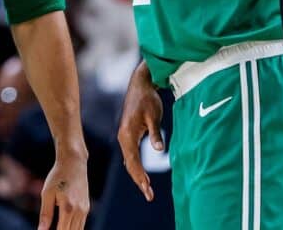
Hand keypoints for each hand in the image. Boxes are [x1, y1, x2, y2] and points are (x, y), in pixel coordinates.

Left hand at [37, 148, 88, 229]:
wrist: (73, 163)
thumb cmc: (57, 177)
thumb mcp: (47, 193)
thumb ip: (45, 214)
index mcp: (68, 208)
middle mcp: (79, 211)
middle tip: (52, 229)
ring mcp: (85, 209)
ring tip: (59, 228)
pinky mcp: (87, 207)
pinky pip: (81, 224)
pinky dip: (74, 228)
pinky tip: (65, 226)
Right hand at [116, 62, 162, 201]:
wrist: (140, 85)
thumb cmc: (148, 99)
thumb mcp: (154, 116)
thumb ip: (155, 133)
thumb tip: (159, 149)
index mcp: (127, 134)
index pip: (133, 161)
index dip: (140, 176)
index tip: (147, 189)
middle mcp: (123, 137)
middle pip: (130, 164)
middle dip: (139, 180)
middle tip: (149, 196)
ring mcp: (125, 136)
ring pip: (130, 161)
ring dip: (137, 175)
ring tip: (147, 189)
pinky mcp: (129, 135)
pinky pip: (131, 155)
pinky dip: (136, 166)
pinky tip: (143, 175)